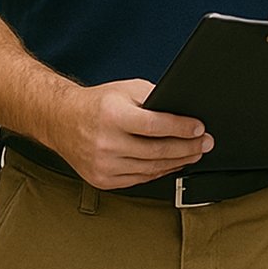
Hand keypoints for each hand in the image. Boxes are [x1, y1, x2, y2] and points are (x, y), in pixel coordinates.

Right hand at [46, 78, 212, 189]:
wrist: (61, 121)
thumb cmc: (97, 104)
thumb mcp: (127, 90)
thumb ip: (154, 99)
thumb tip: (185, 111)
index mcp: (113, 117)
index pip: (156, 126)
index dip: (182, 129)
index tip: (200, 129)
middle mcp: (106, 143)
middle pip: (157, 151)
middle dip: (188, 148)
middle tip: (206, 143)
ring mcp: (102, 165)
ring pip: (151, 169)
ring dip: (178, 162)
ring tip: (194, 154)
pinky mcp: (101, 179)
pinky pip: (139, 179)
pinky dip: (159, 172)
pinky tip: (172, 164)